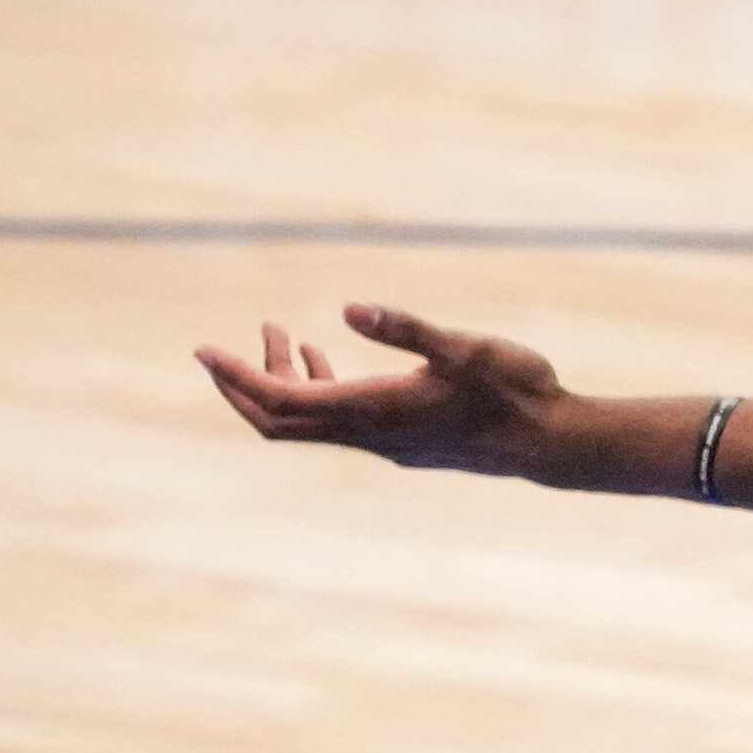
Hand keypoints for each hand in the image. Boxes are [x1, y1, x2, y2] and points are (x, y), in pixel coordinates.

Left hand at [196, 304, 569, 477]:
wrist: (551, 443)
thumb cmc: (516, 390)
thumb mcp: (465, 348)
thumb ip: (406, 329)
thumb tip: (348, 308)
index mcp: (374, 409)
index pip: (280, 401)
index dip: (236, 376)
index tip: (201, 351)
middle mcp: (370, 433)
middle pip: (278, 423)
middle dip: (241, 386)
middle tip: (216, 351)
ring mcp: (385, 441)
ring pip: (309, 423)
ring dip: (283, 384)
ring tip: (282, 336)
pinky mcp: (402, 439)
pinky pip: (338, 422)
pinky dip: (318, 391)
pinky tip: (329, 360)